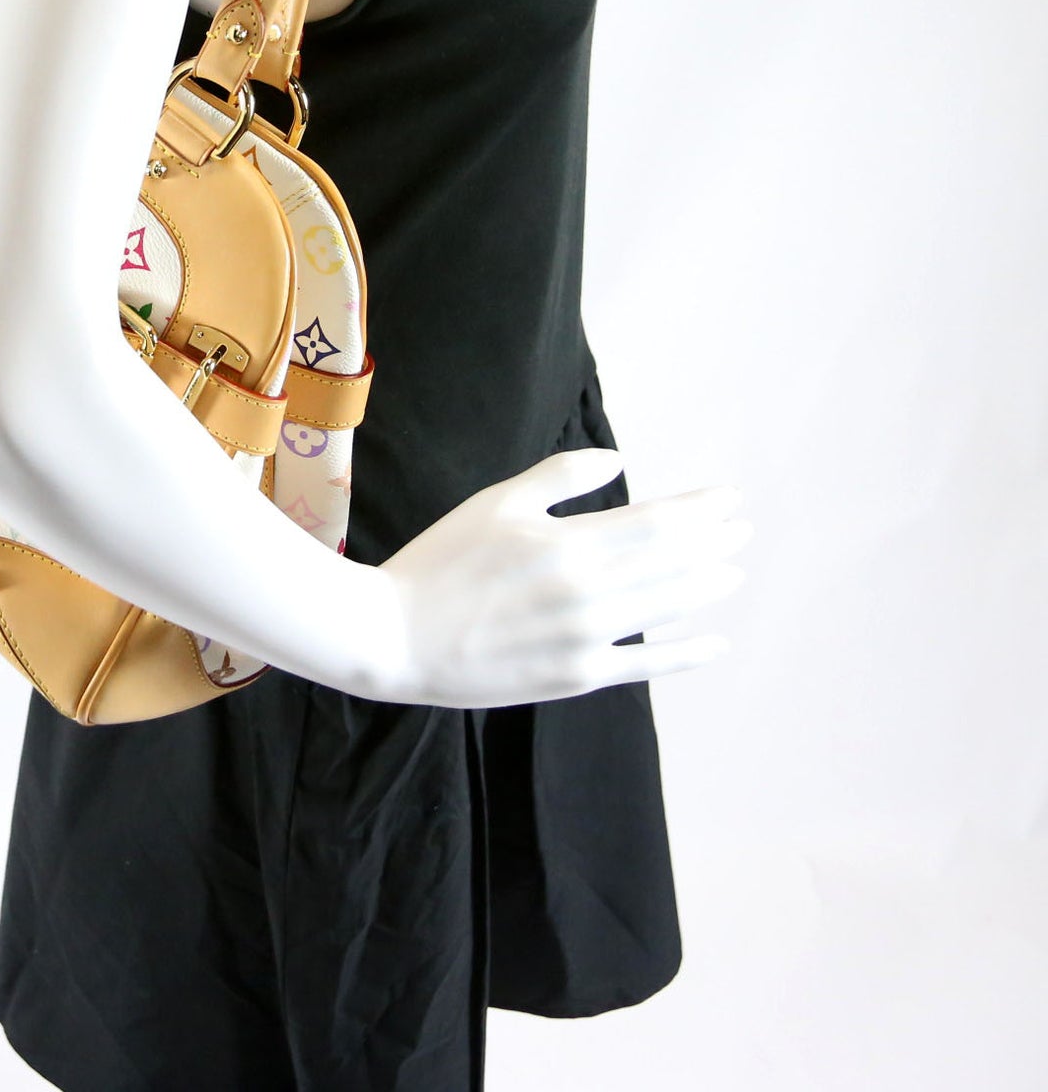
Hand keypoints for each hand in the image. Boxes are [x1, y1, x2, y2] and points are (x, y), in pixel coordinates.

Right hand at [363, 447, 749, 708]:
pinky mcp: (577, 676)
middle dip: (714, 542)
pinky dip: (685, 654)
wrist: (396, 637)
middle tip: (743, 528)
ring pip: (667, 609)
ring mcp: (586, 640)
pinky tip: (714, 642)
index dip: (698, 510)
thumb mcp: (494, 504)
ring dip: (707, 586)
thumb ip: (559, 479)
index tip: (727, 498)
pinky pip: (646, 666)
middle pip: (672, 563)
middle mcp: (587, 593)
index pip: (656, 523)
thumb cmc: (440, 562)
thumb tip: (619, 462)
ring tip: (734, 570)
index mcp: (567, 545)